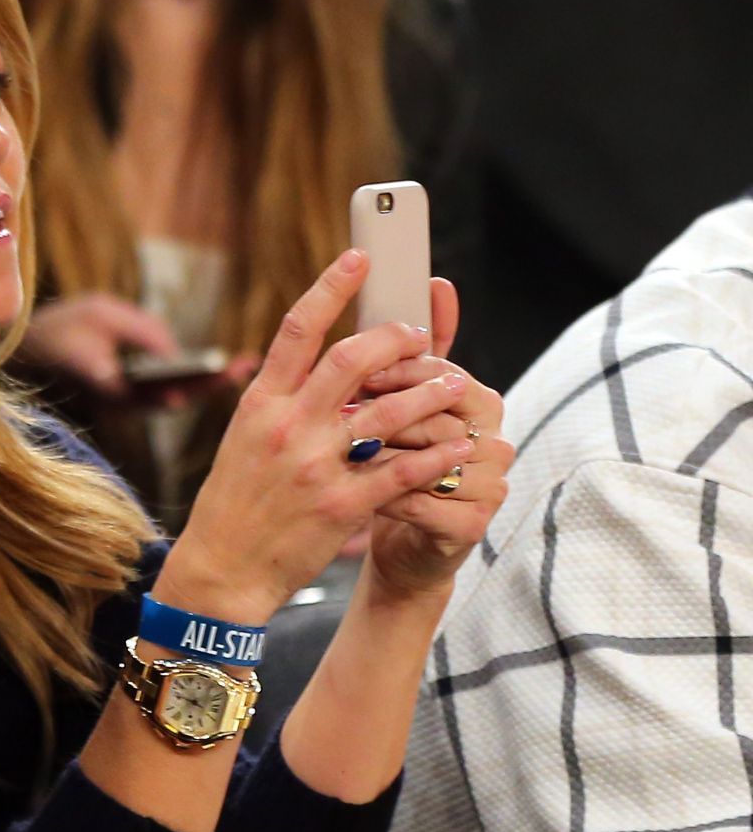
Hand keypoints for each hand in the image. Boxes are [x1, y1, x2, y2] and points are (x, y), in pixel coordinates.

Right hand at [22, 292, 224, 407]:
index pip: (156, 392)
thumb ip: (141, 331)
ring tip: (243, 365)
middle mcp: (120, 403)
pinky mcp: (129, 398)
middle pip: (174, 399)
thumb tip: (177, 354)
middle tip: (246, 365)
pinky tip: (220, 368)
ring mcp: (125, 403)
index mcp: (109, 387)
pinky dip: (194, 382)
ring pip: (174, 399)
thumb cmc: (62, 328)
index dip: (188, 387)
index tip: (217, 376)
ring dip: (208, 385)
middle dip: (211, 384)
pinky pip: (168, 393)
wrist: (30, 351)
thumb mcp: (101, 313)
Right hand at [158, 251, 479, 623]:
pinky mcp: (341, 505)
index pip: (297, 330)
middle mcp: (286, 427)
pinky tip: (457, 446)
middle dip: (397, 339)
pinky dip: (435, 454)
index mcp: (259, 405)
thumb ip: (280, 403)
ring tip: (456, 386)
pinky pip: (401, 469)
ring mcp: (314, 466)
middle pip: (352, 358)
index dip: (331, 288)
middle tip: (419, 336)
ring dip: (430, 393)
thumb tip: (317, 367)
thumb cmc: (233, 505)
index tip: (358, 258)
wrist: (220, 570)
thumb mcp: (243, 442)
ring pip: (388, 411)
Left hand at [354, 278, 512, 598]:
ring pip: (430, 456)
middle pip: (439, 408)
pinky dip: (381, 497)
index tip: (355, 373)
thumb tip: (437, 283)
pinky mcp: (472, 526)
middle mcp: (495, 440)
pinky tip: (350, 494)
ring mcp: (489, 485)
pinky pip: (421, 503)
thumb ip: (419, 352)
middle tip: (338, 410)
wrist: (404, 547)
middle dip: (383, 407)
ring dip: (377, 452)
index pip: (442, 370)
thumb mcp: (404, 407)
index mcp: (482, 402)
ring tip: (336, 451)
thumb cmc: (396, 470)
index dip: (395, 368)